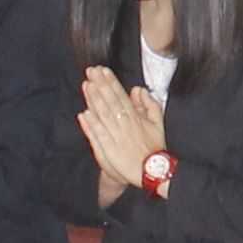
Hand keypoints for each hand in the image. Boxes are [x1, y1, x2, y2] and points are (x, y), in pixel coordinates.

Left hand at [78, 67, 164, 198]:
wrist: (152, 171)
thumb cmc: (154, 147)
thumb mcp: (158, 122)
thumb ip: (150, 104)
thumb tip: (138, 89)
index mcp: (136, 117)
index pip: (121, 96)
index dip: (111, 83)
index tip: (103, 71)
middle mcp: (125, 124)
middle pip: (110, 102)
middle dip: (100, 85)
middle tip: (91, 71)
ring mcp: (116, 136)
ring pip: (103, 115)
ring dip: (94, 100)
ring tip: (86, 85)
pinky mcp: (109, 149)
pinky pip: (99, 134)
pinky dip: (91, 124)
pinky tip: (84, 113)